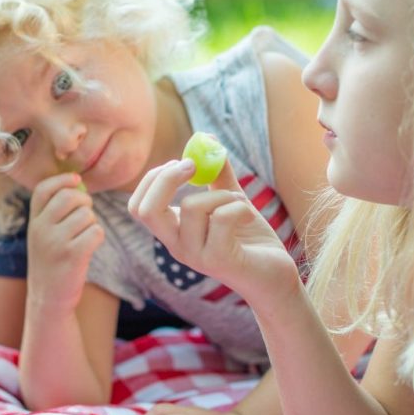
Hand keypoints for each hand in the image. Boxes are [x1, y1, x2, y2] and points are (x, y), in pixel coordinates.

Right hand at [27, 172, 103, 312]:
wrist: (48, 299)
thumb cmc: (52, 262)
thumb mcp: (43, 236)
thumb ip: (54, 212)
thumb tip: (78, 184)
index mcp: (33, 222)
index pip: (43, 189)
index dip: (62, 180)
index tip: (76, 180)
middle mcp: (40, 229)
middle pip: (70, 197)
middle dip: (85, 202)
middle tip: (85, 215)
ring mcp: (55, 242)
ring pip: (87, 215)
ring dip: (92, 224)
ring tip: (83, 238)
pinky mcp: (73, 255)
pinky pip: (96, 232)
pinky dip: (97, 237)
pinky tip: (89, 248)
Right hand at [128, 158, 299, 305]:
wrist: (275, 276)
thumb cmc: (249, 239)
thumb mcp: (231, 199)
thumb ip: (217, 172)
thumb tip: (207, 138)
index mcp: (175, 232)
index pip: (138, 206)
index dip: (153, 179)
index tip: (183, 163)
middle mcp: (178, 246)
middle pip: (146, 210)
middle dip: (167, 178)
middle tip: (193, 167)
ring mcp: (196, 256)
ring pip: (192, 206)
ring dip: (222, 194)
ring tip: (240, 203)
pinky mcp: (220, 260)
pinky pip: (222, 217)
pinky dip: (239, 206)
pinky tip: (250, 216)